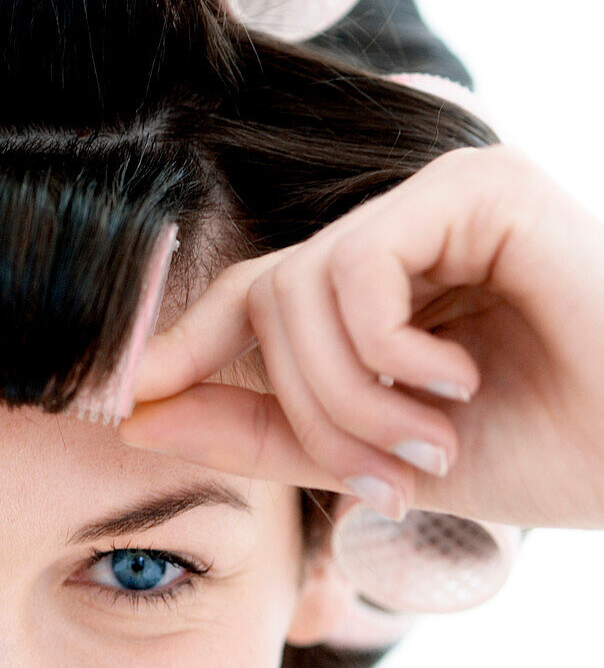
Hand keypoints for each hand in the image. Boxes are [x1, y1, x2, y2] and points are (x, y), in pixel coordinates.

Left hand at [121, 145, 603, 527]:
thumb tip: (140, 412)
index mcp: (381, 286)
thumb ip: (259, 427)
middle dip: (303, 408)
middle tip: (374, 479)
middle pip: (267, 301)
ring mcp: (435, 199)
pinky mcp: (474, 188)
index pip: (253, 298)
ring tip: (425, 442)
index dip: (181, 346)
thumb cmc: (543, 449)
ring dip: (348, 395)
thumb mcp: (371, 453)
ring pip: (300, 288)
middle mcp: (401, 230)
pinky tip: (454, 378)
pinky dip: (386, 348)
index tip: (125, 400)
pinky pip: (356, 267)